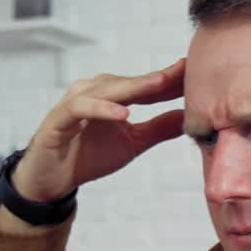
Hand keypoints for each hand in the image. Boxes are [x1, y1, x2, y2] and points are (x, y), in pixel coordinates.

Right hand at [10, 59, 184, 203]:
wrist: (52, 179)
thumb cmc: (89, 156)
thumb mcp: (133, 143)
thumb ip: (159, 128)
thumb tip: (189, 117)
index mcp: (113, 95)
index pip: (146, 85)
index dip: (172, 80)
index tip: (198, 73)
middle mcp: (94, 91)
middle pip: (131, 82)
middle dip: (158, 77)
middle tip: (185, 71)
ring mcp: (76, 101)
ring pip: (108, 89)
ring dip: (134, 86)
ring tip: (160, 84)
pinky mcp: (59, 118)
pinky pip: (81, 108)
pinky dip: (102, 109)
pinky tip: (123, 113)